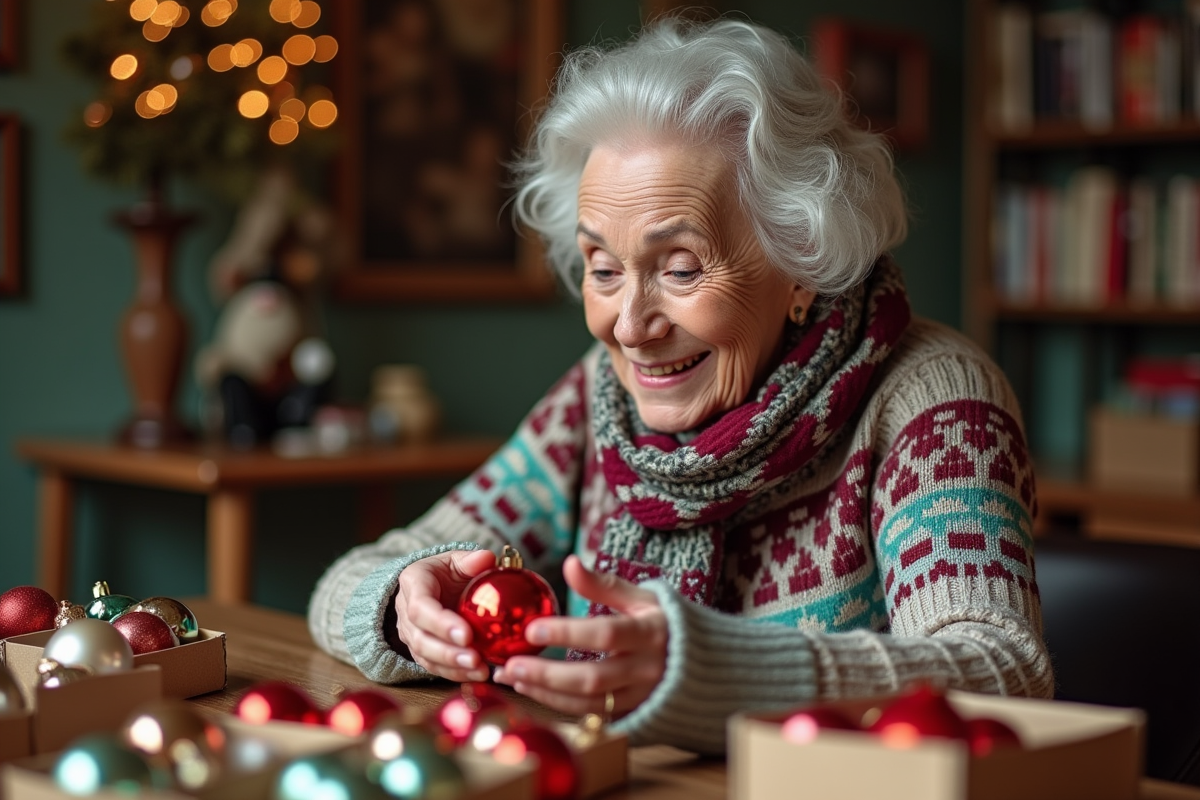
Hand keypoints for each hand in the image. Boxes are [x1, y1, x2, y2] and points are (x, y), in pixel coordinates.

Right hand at [394, 549, 497, 681]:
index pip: (420, 607)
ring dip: (453, 667)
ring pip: (425, 657)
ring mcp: (411, 634)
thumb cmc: (446, 572)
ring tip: (480, 670)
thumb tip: (486, 559)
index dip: (441, 624)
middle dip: (448, 652)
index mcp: (413, 584)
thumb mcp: (455, 559)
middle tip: (475, 659)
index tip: (466, 635)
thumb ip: (469, 560)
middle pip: (420, 639)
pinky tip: (476, 675)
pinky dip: (455, 674)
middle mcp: (405, 612)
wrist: (432, 586)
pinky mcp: (421, 651)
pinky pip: (434, 667)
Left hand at [493, 555, 667, 720]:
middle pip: (593, 678)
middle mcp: (647, 669)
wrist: (706, 663)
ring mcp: (641, 696)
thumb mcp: (643, 597)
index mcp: (651, 633)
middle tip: (510, 665)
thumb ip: (604, 584)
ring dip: (546, 693)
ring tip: (513, 677)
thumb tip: (570, 563)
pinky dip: (560, 705)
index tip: (532, 628)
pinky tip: (534, 691)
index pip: (605, 635)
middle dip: (547, 674)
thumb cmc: (667, 622)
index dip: (568, 633)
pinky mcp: (633, 713)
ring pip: (589, 702)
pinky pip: (592, 714)